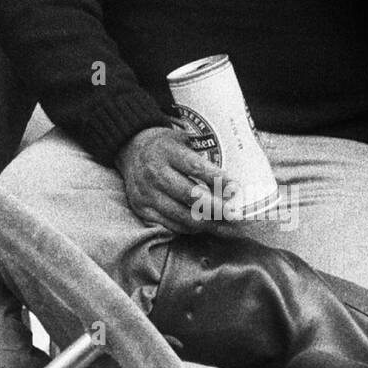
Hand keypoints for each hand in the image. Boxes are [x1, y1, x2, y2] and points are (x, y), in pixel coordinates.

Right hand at [114, 125, 236, 232]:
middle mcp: (154, 173)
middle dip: (217, 208)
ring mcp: (146, 194)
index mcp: (166, 151)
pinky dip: (190, 228)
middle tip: (237, 216)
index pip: (195, 167)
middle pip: (190, 195)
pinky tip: (205, 227)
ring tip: (228, 228)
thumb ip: (202, 155)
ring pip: (182, 215)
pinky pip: (170, 225)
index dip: (217, 179)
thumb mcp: (182, 139)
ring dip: (208, 224)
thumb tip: (232, 181)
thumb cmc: (165, 145)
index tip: (236, 188)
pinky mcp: (142, 209)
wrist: (130, 150)